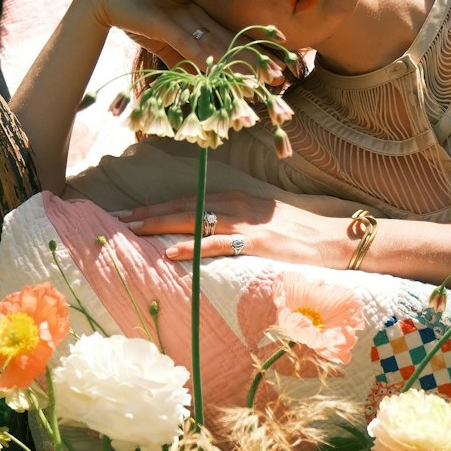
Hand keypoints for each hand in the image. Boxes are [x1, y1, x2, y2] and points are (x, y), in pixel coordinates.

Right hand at [81, 0, 286, 81]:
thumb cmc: (137, 16)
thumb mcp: (163, 43)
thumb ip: (180, 60)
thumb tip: (198, 79)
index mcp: (197, 18)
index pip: (231, 38)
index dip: (254, 53)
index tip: (276, 68)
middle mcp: (194, 15)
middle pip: (230, 41)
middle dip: (256, 61)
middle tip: (280, 78)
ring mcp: (179, 16)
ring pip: (214, 44)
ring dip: (236, 65)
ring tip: (258, 81)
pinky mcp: (161, 22)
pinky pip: (184, 42)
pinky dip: (200, 56)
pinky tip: (214, 70)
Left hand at [116, 190, 349, 268]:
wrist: (334, 239)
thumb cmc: (298, 233)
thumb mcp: (260, 219)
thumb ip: (232, 221)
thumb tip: (202, 231)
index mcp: (235, 198)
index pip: (186, 199)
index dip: (155, 206)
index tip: (127, 213)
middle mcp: (236, 205)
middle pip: (182, 206)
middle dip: (147, 214)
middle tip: (116, 220)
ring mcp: (246, 223)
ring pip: (194, 220)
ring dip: (160, 225)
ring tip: (132, 231)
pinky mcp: (258, 243)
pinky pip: (218, 245)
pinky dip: (192, 248)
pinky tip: (171, 253)